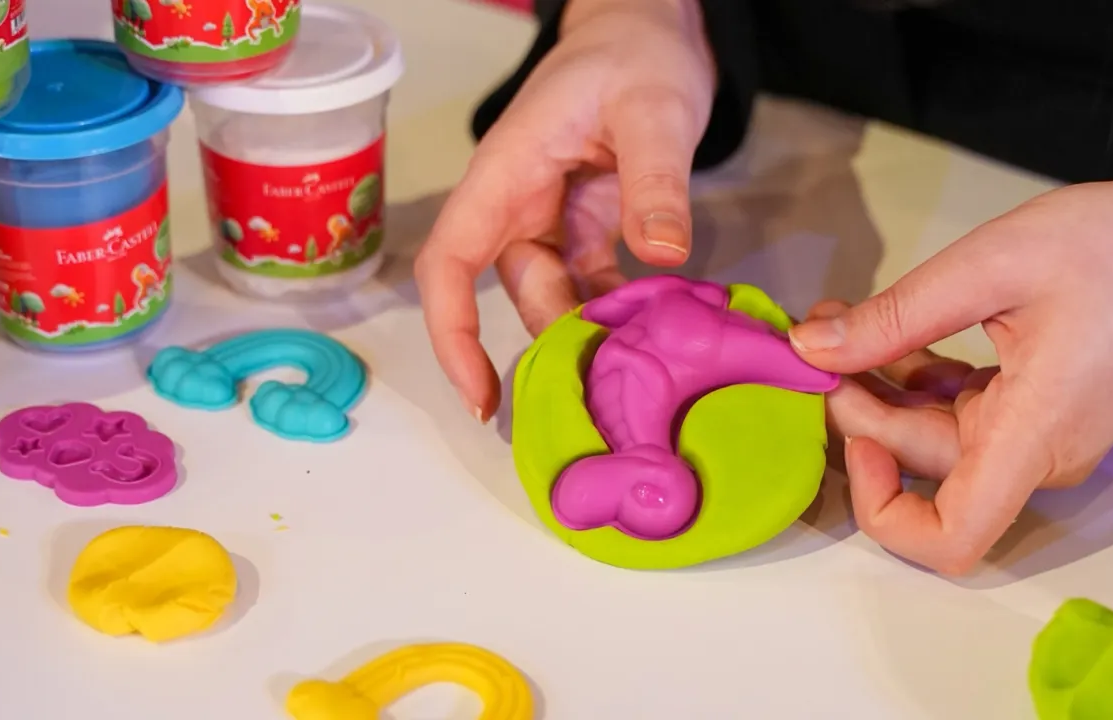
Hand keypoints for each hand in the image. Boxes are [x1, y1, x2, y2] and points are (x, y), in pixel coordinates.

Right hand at [415, 0, 715, 420]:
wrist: (646, 31)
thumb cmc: (634, 54)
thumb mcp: (653, 109)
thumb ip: (655, 180)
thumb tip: (662, 256)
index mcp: (505, 173)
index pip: (450, 263)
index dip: (453, 334)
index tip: (481, 396)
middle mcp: (515, 205)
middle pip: (516, 293)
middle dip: (554, 344)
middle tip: (616, 389)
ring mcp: (549, 220)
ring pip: (555, 296)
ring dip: (590, 333)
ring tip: (642, 370)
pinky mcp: (584, 228)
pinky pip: (589, 284)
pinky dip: (616, 312)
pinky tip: (656, 332)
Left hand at [791, 171, 1112, 574]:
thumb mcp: (992, 266)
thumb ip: (897, 316)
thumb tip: (812, 349)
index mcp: (1033, 436)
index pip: (951, 538)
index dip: (883, 510)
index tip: (857, 435)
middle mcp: (1034, 453)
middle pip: (920, 469)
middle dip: (857, 409)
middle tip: (816, 342)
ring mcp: (1035, 434)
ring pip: (930, 438)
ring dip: (877, 388)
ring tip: (837, 322)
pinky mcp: (1034, 409)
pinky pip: (956, 412)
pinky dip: (913, 377)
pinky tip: (883, 328)